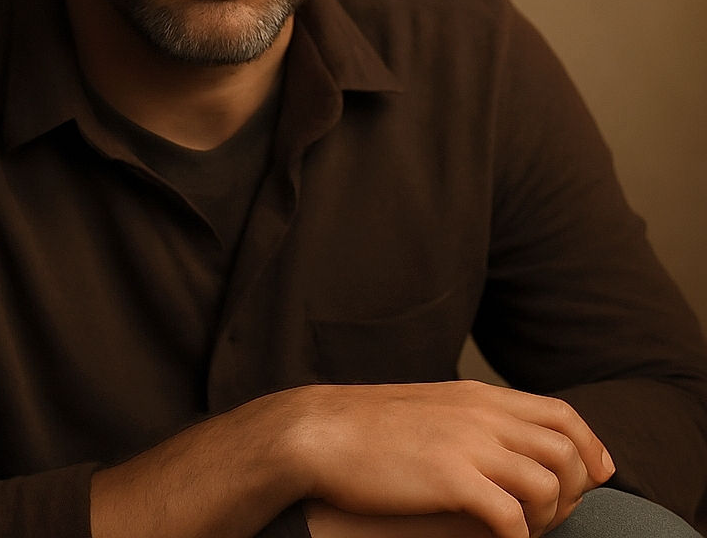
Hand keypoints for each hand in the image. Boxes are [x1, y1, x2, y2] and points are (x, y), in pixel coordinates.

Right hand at [293, 381, 613, 537]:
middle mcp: (482, 414)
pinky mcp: (451, 478)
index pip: (561, 413)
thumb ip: (470, 417)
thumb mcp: (430, 406)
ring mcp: (468, 444)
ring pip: (550, 484)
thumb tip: (501, 442)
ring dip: (549, 517)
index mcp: (478, 396)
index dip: (590, 445)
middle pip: (567, 449)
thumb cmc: (367, 427)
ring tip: (525, 532)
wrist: (321, 431)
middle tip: (556, 515)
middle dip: (578, 488)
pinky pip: (512, 517)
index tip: (598, 475)